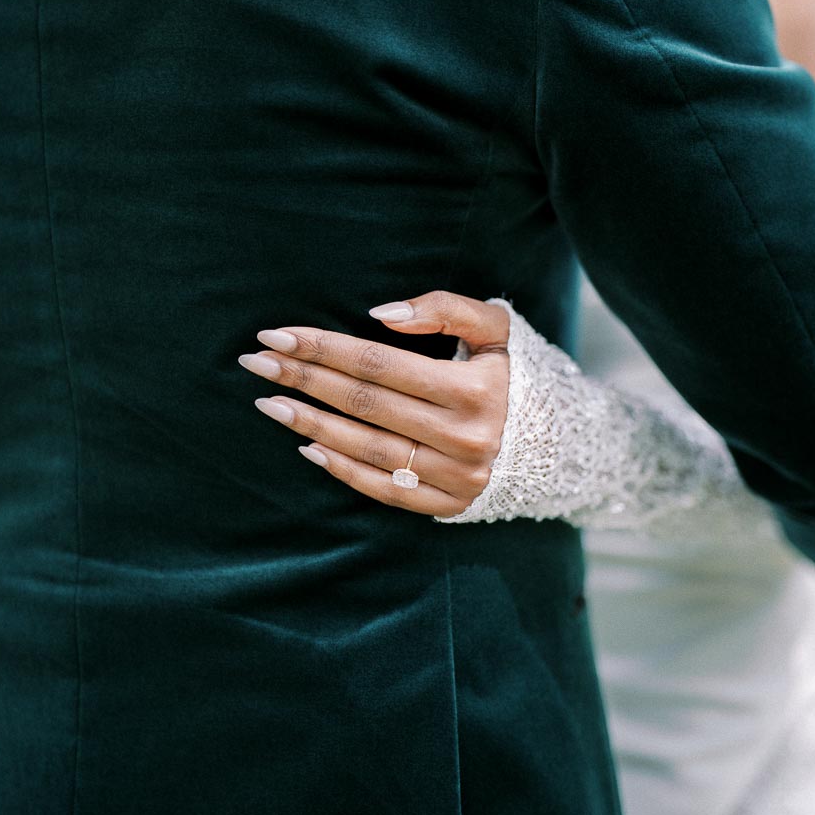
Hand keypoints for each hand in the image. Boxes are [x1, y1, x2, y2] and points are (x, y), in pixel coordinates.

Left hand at [238, 291, 509, 516]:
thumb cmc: (512, 373)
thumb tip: (381, 315)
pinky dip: (343, 469)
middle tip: (256, 363)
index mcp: (476, 390)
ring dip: (311, 423)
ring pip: (368, 448)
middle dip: (304, 380)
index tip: (277, 335)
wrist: (558, 441)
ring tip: (268, 404)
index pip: (380, 364)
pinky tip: (307, 446)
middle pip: (366, 403)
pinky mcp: (449, 505)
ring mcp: (456, 477)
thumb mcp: (496, 328)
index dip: (324, 348)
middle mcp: (466, 437)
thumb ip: (446, 309)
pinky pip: (385, 490)